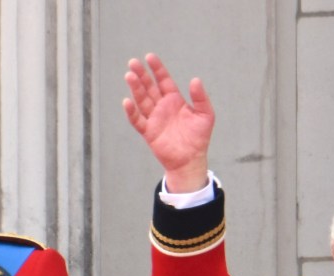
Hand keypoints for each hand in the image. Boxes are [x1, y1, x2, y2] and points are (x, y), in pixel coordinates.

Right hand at [123, 53, 213, 191]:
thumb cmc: (199, 138)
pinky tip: (127, 101)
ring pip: (142, 100)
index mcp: (174, 100)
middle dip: (141, 75)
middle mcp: (161, 106)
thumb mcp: (205, 116)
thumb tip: (195, 80)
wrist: (191, 160)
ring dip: (135, 88)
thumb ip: (201, 98)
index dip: (157, 69)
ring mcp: (153, 118)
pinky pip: (137, 120)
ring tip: (129, 75)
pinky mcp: (148, 132)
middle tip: (133, 62)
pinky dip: (131, 111)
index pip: (163, 80)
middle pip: (149, 87)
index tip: (149, 57)